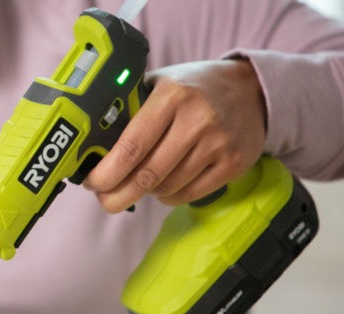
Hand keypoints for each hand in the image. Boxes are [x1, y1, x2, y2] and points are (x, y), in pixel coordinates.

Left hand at [84, 59, 266, 211]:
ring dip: (144, 192)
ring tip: (138, 182)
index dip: (106, 172)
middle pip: (147, 175)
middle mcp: (197, 120)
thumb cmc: (193, 89)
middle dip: (118, 195)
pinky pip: (187, 194)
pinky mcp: (233, 164)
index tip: (91, 182)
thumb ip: (130, 107)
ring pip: (166, 188)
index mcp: (172, 96)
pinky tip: (163, 184)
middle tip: (105, 199)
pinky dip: (168, 196)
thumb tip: (94, 144)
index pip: (131, 146)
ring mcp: (218, 144)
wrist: (252, 90)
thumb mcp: (160, 84)